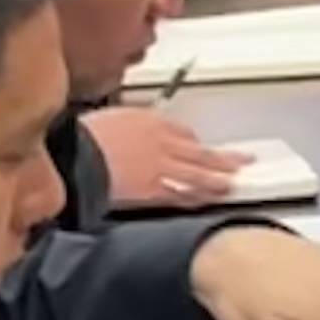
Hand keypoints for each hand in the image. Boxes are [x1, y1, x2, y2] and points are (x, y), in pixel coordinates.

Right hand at [84, 100, 247, 209]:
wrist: (76, 154)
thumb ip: (123, 125)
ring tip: (233, 184)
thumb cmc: (82, 136)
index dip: (194, 142)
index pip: (181, 131)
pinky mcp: (152, 190)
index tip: (201, 147)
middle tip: (243, 162)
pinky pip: (180, 195)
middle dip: (223, 159)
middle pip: (200, 152)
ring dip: (218, 180)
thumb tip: (123, 129)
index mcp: (148, 121)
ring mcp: (160, 167)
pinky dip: (195, 199)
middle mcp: (161, 142)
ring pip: (197, 174)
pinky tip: (207, 202)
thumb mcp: (105, 117)